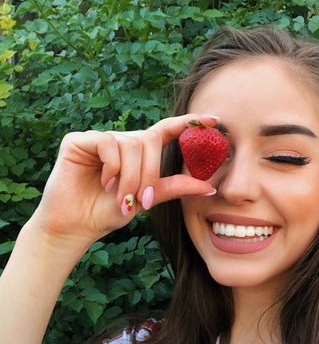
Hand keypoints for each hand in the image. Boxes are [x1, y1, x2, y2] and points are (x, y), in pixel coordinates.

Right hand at [30, 114, 217, 244]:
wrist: (79, 225)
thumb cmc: (112, 211)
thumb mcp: (150, 199)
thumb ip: (176, 187)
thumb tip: (211, 186)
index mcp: (141, 153)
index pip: (167, 130)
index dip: (188, 122)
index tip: (214, 118)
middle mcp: (123, 141)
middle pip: (149, 141)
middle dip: (150, 173)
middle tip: (142, 200)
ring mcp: (102, 139)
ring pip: (130, 144)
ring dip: (130, 176)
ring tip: (120, 196)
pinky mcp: (80, 140)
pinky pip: (108, 142)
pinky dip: (112, 166)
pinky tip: (104, 181)